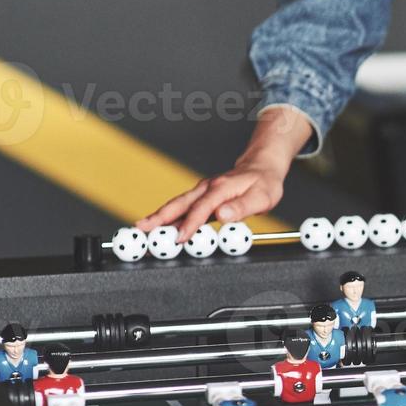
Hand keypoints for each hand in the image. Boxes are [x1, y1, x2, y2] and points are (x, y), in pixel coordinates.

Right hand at [138, 162, 285, 241]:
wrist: (262, 167)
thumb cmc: (263, 183)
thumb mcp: (262, 197)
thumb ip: (243, 207)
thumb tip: (223, 214)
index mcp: (221, 188)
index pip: (202, 209)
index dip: (190, 224)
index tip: (180, 238)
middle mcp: (207, 188)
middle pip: (179, 204)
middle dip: (159, 217)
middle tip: (141, 230)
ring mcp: (202, 192)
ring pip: (177, 205)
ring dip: (158, 217)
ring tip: (141, 229)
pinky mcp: (201, 197)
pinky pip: (182, 207)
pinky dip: (168, 216)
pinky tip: (159, 225)